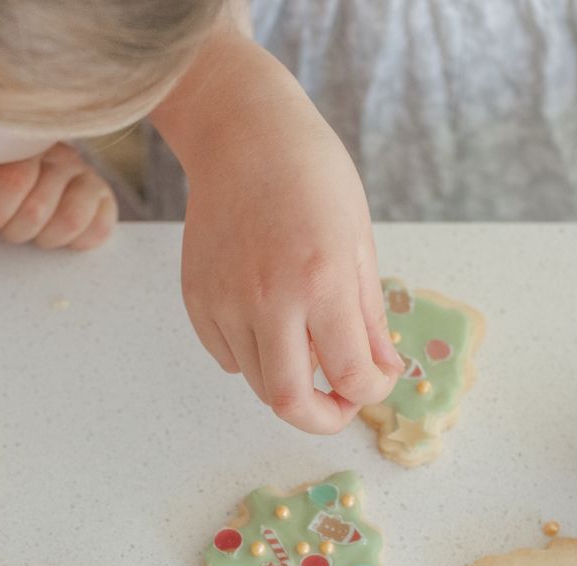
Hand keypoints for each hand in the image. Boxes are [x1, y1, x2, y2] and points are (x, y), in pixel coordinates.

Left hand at [0, 142, 117, 250]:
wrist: (23, 183)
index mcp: (20, 141)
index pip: (13, 181)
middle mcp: (59, 153)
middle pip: (37, 209)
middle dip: (15, 231)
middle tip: (9, 227)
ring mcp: (86, 174)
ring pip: (71, 220)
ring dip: (46, 239)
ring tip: (35, 232)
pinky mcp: (105, 199)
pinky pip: (99, 229)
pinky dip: (77, 243)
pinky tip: (62, 235)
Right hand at [155, 34, 402, 434]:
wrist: (244, 136)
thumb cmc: (312, 178)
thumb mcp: (359, 243)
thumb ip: (368, 319)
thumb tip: (379, 374)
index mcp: (321, 281)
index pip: (350, 376)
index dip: (369, 393)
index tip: (372, 384)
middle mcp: (268, 298)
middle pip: (287, 401)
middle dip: (319, 418)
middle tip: (336, 406)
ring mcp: (225, 301)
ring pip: (256, 381)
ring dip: (287, 380)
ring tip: (303, 343)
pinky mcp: (197, 301)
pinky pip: (228, 356)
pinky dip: (253, 353)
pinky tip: (265, 316)